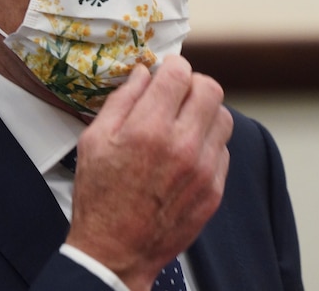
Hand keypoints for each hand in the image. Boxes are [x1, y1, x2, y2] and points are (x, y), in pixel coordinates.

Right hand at [65, 55, 232, 289]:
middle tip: (177, 93)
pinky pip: (223, 149)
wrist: (116, 251)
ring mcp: (203, 169)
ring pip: (224, 117)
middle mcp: (182, 146)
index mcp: (149, 129)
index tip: (167, 71)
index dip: (173, 66)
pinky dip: (208, 143)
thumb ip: (122, 100)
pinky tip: (187, 152)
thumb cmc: (100, 196)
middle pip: (211, 89)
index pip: (180, 74)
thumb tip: (144, 73)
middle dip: (193, 84)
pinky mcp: (214, 189)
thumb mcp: (94, 140)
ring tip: (183, 122)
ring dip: (205, 112)